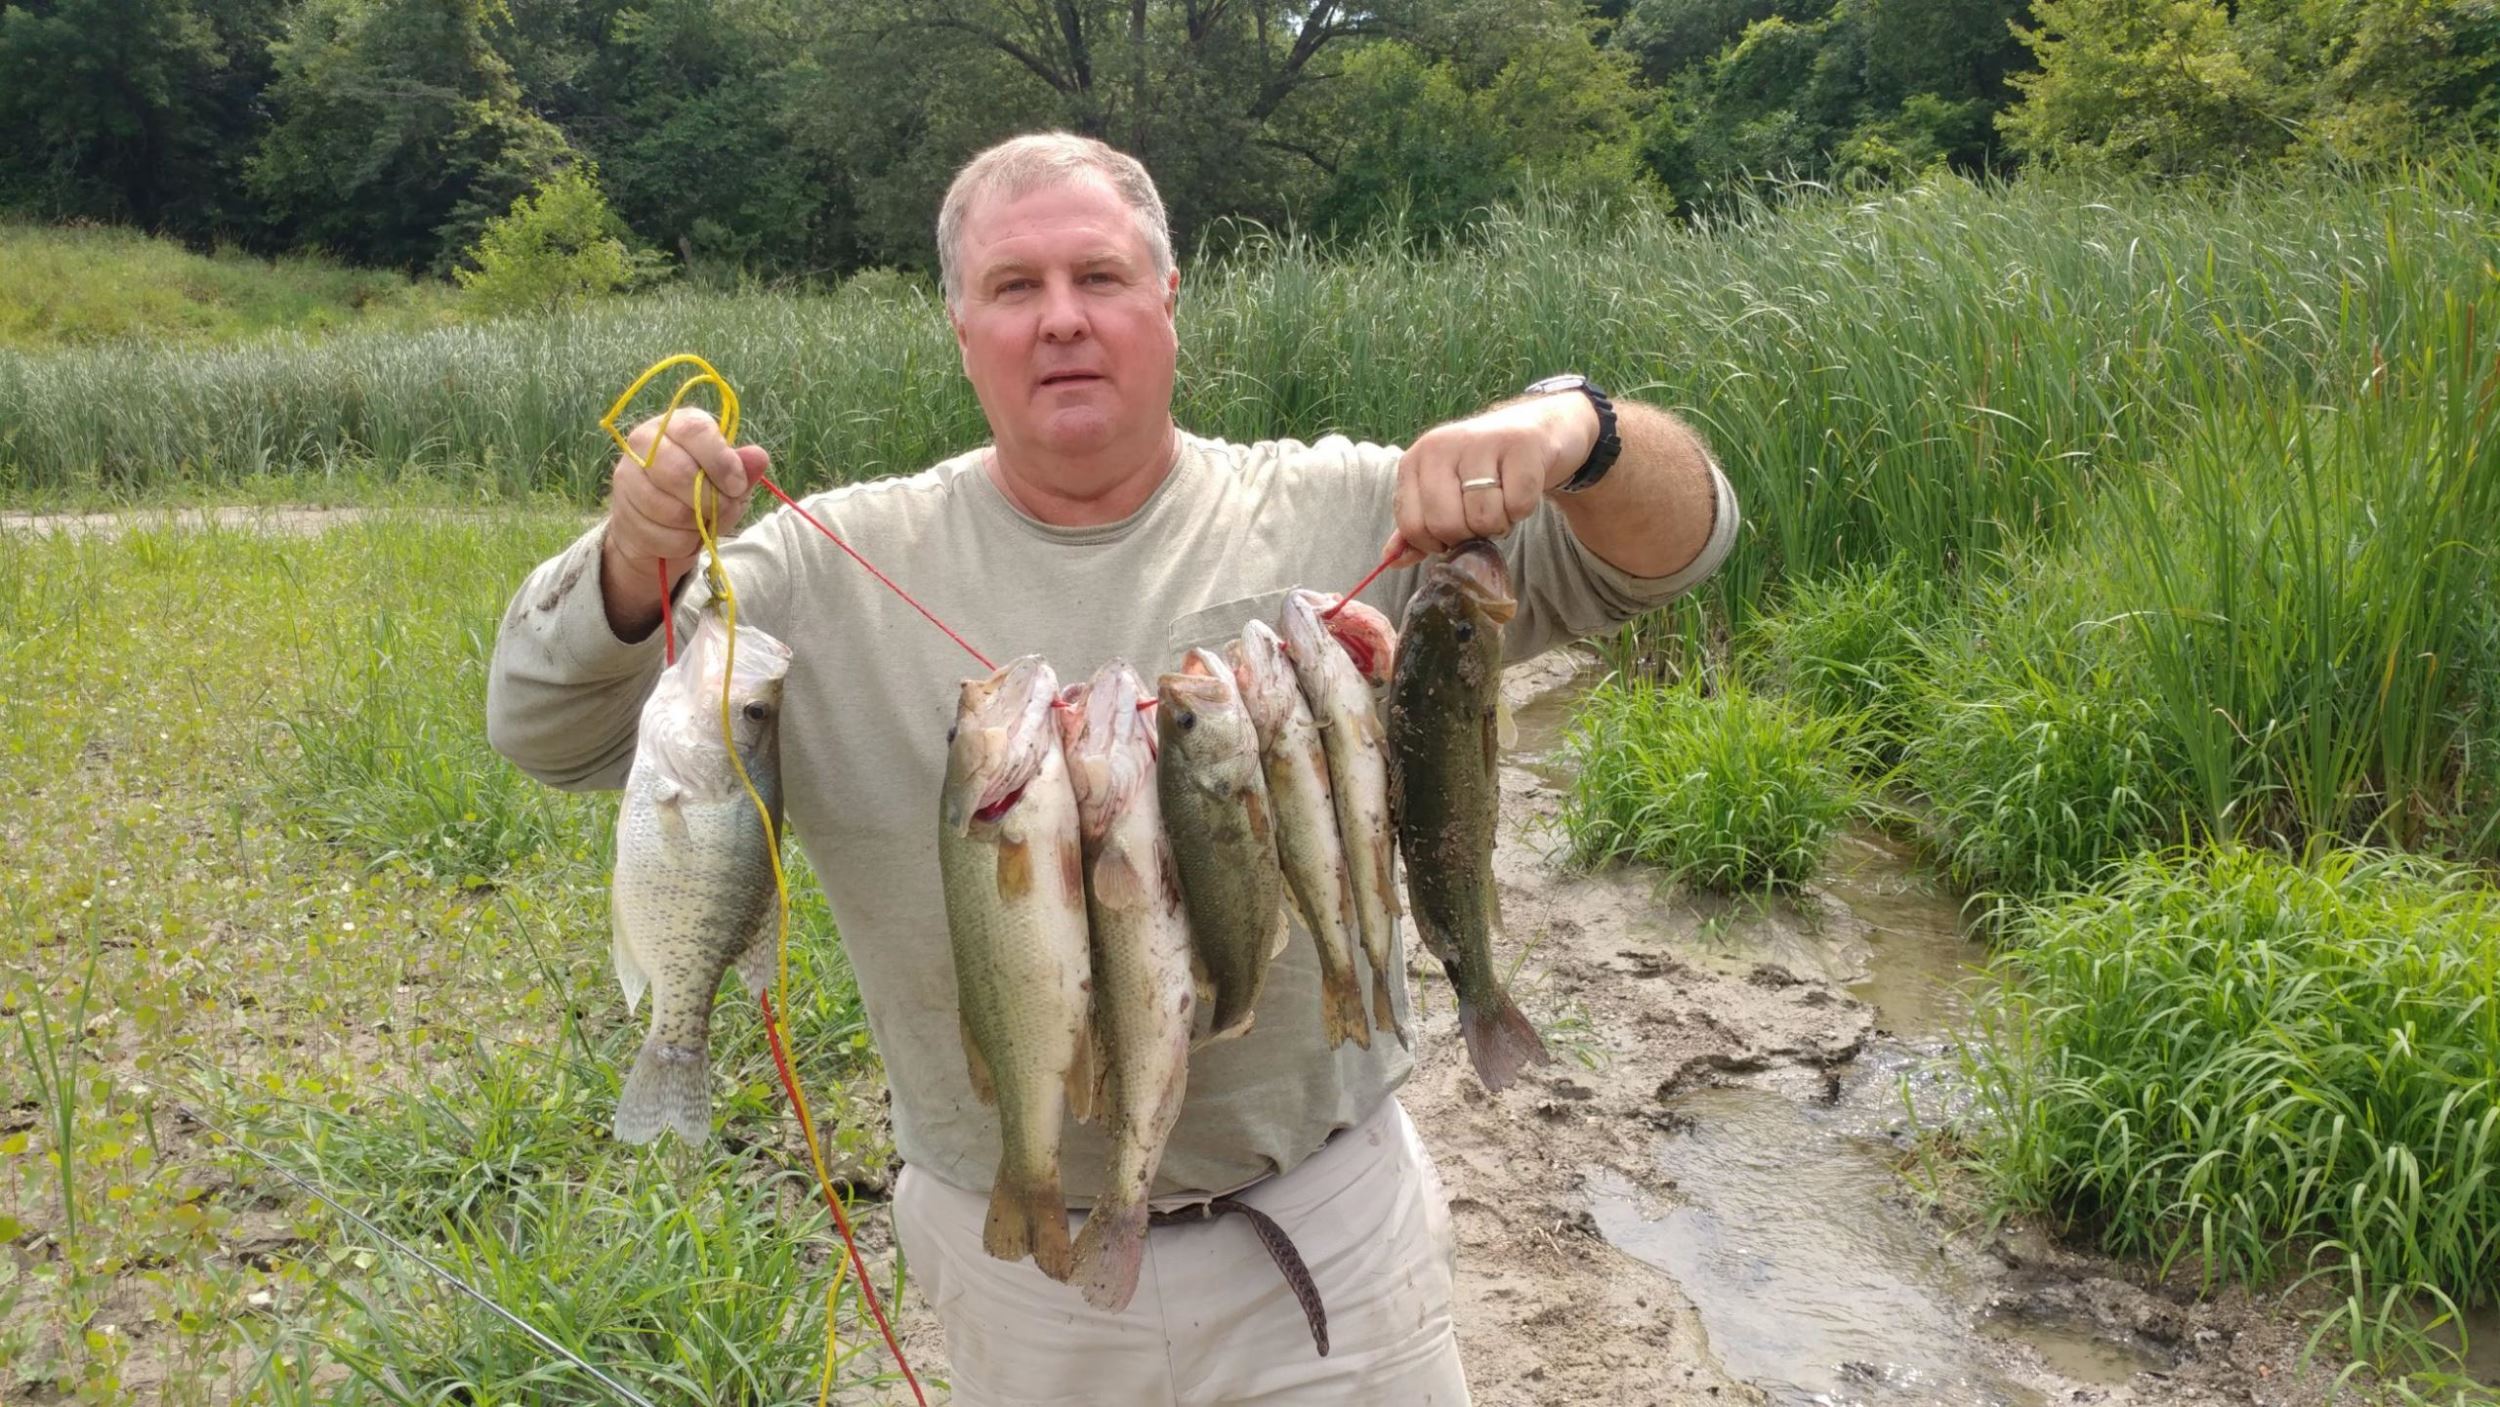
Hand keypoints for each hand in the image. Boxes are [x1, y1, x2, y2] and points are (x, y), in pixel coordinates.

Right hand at [599, 408, 769, 633]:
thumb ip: (743, 469)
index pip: (695, 430)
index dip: (722, 462)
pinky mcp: (622, 512)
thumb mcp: (729, 479)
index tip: (738, 487)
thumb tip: (759, 457)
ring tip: (703, 522)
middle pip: (679, 472)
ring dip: (698, 525)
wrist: (660, 526)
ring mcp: (627, 476)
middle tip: (725, 509)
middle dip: (712, 500)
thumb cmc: (701, 492)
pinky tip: (684, 535)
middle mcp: (644, 442)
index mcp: (675, 423)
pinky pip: (662, 537)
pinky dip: (683, 544)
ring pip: (671, 510)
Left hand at [1378, 392, 1599, 567]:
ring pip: (1484, 518)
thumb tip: (1391, 561)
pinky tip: (1520, 490)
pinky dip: (1522, 510)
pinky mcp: (1521, 446)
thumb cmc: (1481, 468)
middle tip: (1480, 517)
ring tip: (1501, 501)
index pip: (1412, 526)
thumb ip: (1414, 527)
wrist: (1533, 428)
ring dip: (1499, 523)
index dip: (1436, 543)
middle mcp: (1441, 446)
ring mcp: (1481, 442)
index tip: (1453, 532)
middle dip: (1468, 535)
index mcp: (1415, 460)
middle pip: (1446, 525)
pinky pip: (1518, 505)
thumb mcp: (1440, 492)